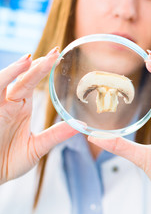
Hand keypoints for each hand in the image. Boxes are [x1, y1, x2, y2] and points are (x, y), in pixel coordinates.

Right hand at [0, 48, 78, 184]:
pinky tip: (11, 75)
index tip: (58, 56)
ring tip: (31, 60)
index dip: (43, 68)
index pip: (32, 82)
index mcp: (20, 106)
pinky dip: (3, 81)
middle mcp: (7, 103)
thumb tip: (80, 126)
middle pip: (22, 78)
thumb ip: (55, 135)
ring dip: (17, 71)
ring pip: (4, 82)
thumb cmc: (6, 161)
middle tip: (55, 52)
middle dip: (37, 65)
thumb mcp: (36, 147)